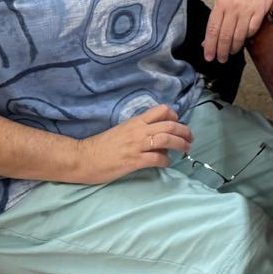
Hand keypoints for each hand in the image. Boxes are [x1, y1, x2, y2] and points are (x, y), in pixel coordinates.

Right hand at [72, 104, 191, 183]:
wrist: (83, 157)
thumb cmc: (101, 145)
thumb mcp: (121, 130)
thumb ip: (138, 130)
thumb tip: (155, 136)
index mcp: (135, 121)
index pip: (161, 110)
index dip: (174, 116)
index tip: (178, 123)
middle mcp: (138, 131)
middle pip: (169, 125)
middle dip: (184, 131)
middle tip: (190, 138)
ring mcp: (136, 146)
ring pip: (166, 140)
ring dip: (180, 144)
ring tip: (186, 149)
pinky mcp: (133, 161)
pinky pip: (156, 159)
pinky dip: (166, 161)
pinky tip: (167, 163)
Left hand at [204, 0, 272, 61]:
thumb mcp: (222, 2)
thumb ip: (215, 22)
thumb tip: (206, 42)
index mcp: (220, 5)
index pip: (212, 30)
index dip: (210, 46)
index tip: (209, 56)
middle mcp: (232, 8)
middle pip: (225, 36)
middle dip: (222, 51)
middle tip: (220, 59)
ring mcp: (247, 10)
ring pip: (238, 36)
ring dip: (234, 48)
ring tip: (231, 52)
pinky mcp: (259, 12)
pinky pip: (251, 31)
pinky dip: (246, 38)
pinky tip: (243, 39)